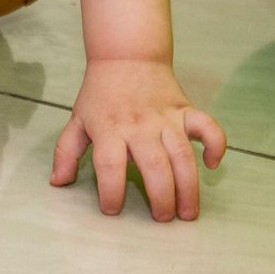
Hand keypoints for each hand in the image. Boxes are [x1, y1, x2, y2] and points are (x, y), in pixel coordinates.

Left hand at [50, 58, 225, 220]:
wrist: (126, 54)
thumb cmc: (101, 93)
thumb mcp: (77, 120)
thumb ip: (66, 151)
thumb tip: (58, 182)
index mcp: (109, 129)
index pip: (109, 165)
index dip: (110, 191)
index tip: (113, 210)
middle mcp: (139, 125)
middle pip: (154, 165)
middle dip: (161, 197)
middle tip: (163, 219)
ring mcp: (165, 117)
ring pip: (182, 154)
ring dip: (189, 186)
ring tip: (188, 212)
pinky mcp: (185, 109)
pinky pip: (208, 126)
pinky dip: (216, 144)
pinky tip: (213, 164)